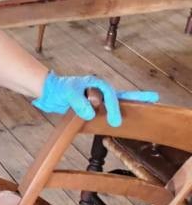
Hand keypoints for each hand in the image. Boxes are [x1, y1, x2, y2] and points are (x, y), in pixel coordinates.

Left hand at [32, 71, 158, 127]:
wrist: (51, 93)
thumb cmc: (60, 89)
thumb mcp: (68, 94)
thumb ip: (79, 103)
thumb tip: (92, 113)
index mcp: (96, 84)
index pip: (110, 96)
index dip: (113, 108)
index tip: (114, 120)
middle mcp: (99, 90)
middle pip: (121, 95)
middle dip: (137, 97)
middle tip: (154, 98)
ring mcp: (97, 98)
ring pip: (116, 102)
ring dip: (128, 107)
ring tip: (146, 107)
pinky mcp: (92, 107)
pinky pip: (106, 111)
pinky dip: (114, 114)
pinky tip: (121, 120)